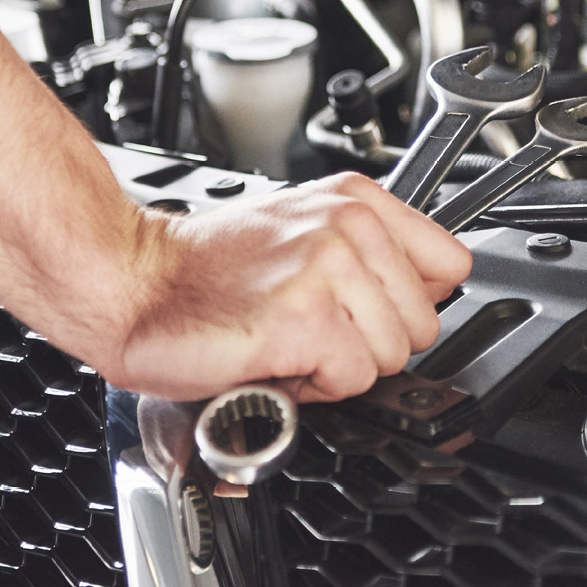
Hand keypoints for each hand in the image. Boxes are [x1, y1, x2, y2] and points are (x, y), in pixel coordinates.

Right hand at [112, 172, 471, 403]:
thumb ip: (371, 252)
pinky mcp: (306, 316)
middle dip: (369, 342)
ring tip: (289, 338)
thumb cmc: (206, 270)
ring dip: (339, 367)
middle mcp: (347, 223)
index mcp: (355, 199)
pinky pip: (354, 380)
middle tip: (310, 325)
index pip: (450, 263)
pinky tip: (275, 357)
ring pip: (392, 357)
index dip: (409, 302)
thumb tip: (429, 290)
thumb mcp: (302, 233)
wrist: (136, 283)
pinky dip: (312, 387)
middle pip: (425, 323)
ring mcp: (328, 266)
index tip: (365, 308)